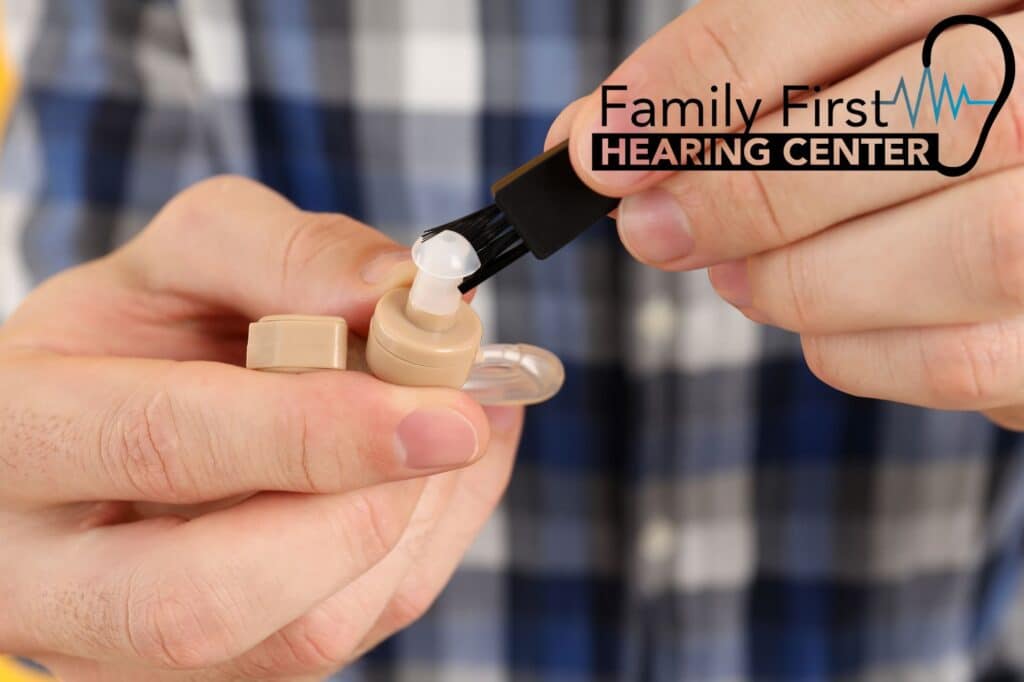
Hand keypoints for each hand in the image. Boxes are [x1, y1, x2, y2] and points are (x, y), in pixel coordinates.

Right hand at [0, 176, 522, 679]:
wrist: (111, 419)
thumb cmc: (143, 333)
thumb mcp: (189, 257)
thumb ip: (285, 253)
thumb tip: (395, 294)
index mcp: (19, 434)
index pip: (160, 445)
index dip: (312, 431)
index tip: (439, 409)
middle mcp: (48, 576)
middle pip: (205, 599)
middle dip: (362, 511)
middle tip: (456, 428)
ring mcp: (126, 652)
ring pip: (297, 639)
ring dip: (406, 526)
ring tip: (438, 429)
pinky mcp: (211, 676)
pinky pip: (345, 639)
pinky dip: (419, 549)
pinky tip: (428, 476)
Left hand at [550, 2, 1023, 427]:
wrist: (1017, 196)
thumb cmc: (930, 121)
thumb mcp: (851, 64)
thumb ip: (745, 84)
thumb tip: (602, 139)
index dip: (713, 75)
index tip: (602, 145)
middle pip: (926, 120)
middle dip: (750, 190)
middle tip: (651, 228)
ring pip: (967, 250)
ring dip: (803, 277)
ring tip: (734, 277)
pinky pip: (968, 360)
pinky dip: (857, 349)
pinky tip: (814, 323)